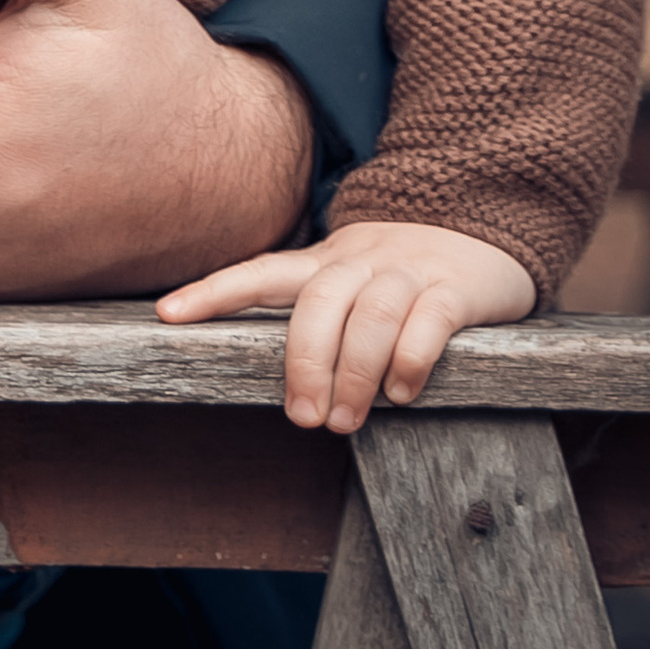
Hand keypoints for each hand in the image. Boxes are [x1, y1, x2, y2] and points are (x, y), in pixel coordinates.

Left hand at [157, 218, 534, 432]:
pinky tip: (402, 392)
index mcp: (326, 262)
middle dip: (304, 362)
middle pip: (319, 302)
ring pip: (373, 314)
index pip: (261, 272)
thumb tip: (284, 391)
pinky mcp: (455, 289)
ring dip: (355, 372)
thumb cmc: (401, 274)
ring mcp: (410, 271)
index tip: (166, 315)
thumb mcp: (350, 282)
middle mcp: (362, 261)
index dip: (214, 291)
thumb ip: (316, 318)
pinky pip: (429, 321)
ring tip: (348, 419)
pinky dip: (410, 361)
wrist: (483, 229)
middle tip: (304, 418)